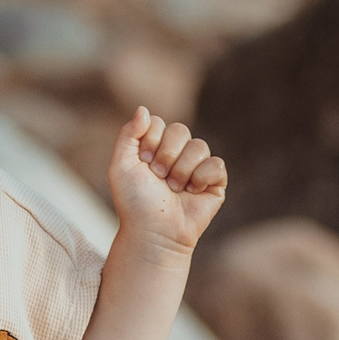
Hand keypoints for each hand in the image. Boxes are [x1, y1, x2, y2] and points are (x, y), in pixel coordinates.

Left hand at [106, 107, 225, 252]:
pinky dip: (201, 178)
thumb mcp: (121, 165)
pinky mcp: (215, 182)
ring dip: (181, 170)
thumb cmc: (135, 202)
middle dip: (165, 155)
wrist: (152, 231)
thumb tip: (143, 108)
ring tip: (173, 189)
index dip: (150, 141)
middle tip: (158, 177)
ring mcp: (197, 167)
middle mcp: (177, 154)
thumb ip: (129, 134)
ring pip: (199, 146)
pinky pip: (216, 164)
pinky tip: (192, 192)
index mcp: (155, 147)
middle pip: (180, 130)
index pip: (158, 123)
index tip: (143, 163)